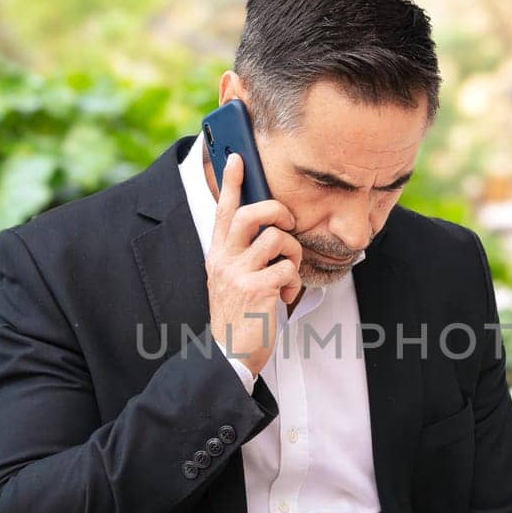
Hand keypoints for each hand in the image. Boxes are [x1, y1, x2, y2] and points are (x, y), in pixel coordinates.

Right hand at [206, 152, 301, 376]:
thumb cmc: (237, 316)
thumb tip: (269, 230)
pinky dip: (293, 282)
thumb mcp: (230, 279)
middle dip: (277, 211)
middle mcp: (224, 259)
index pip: (224, 210)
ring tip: (287, 272)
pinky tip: (284, 297)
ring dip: (292, 254)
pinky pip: (288, 269)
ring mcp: (239, 274)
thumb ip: (242, 254)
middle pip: (252, 213)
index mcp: (217, 254)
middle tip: (287, 223)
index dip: (231, 182)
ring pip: (277, 239)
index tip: (236, 157)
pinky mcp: (257, 289)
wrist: (228, 354)